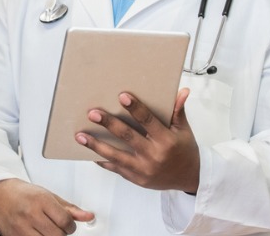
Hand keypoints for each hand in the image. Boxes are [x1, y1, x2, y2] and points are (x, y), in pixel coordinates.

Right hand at [0, 178, 94, 234]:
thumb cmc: (23, 193)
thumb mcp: (48, 195)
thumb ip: (69, 208)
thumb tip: (88, 216)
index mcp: (41, 200)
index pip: (65, 221)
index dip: (71, 226)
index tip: (68, 224)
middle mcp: (30, 214)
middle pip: (57, 235)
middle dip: (62, 234)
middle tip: (57, 228)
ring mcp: (20, 228)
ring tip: (47, 231)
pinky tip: (37, 233)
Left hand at [75, 88, 199, 192]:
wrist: (189, 179)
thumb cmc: (185, 151)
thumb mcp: (184, 131)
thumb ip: (178, 111)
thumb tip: (183, 91)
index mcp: (166, 140)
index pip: (148, 121)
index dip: (135, 108)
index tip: (122, 96)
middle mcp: (153, 155)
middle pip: (127, 137)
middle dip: (109, 124)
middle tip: (93, 113)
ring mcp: (143, 169)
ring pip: (116, 155)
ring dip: (96, 145)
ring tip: (80, 136)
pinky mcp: (136, 178)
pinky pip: (115, 168)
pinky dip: (102, 160)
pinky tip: (89, 152)